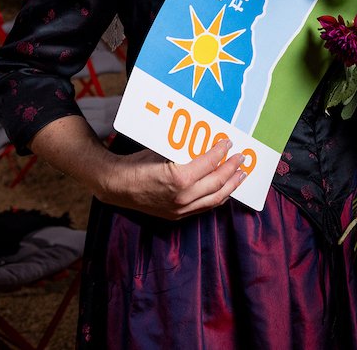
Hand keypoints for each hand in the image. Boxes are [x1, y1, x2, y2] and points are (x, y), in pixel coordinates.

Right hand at [95, 140, 246, 220]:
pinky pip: (204, 208)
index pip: (209, 163)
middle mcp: (182, 197)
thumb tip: (202, 142)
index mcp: (178, 178)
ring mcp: (180, 209)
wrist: (115, 187)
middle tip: (241, 158)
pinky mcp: (177, 216)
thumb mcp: (161, 151)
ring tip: (240, 175)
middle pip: (217, 183)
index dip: (221, 152)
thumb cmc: (136, 165)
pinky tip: (224, 189)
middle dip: (232, 169)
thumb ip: (183, 151)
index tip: (228, 143)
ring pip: (214, 199)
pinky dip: (218, 198)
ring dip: (231, 186)